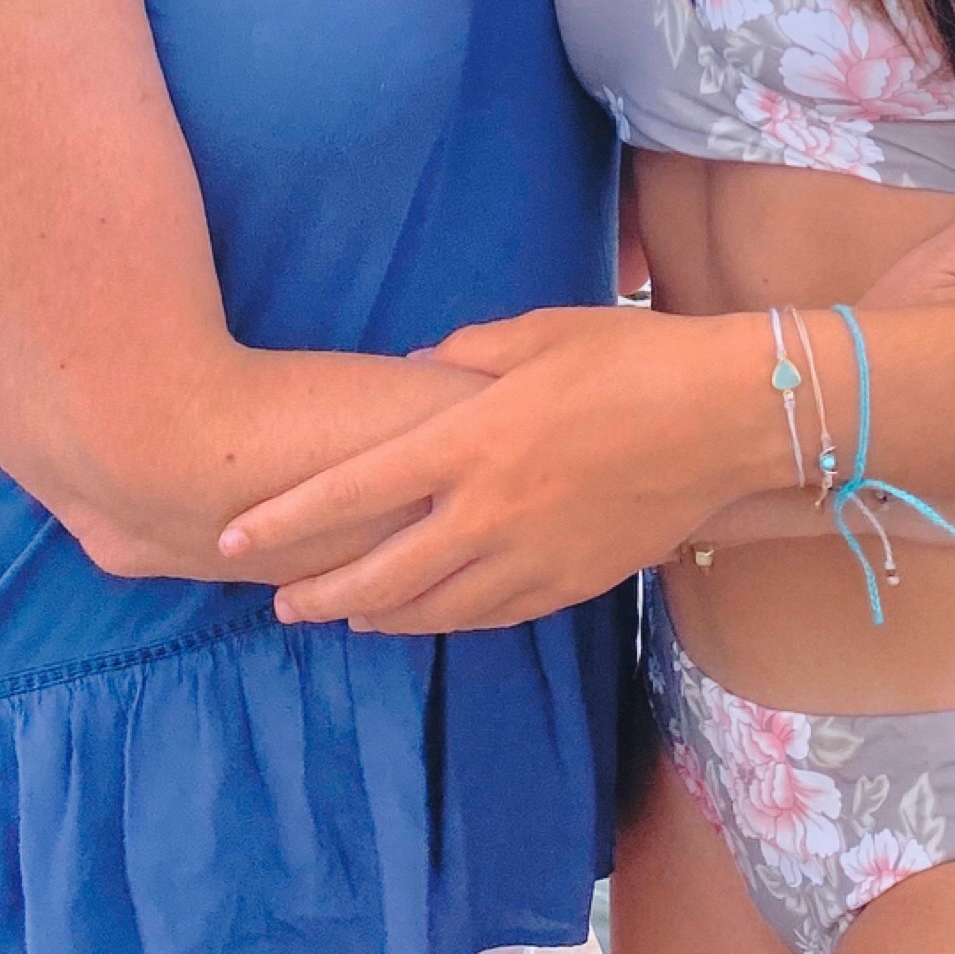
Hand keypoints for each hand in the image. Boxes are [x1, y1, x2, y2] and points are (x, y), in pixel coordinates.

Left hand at [217, 176, 954, 633]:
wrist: (722, 418)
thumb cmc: (630, 357)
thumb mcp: (537, 332)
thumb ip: (466, 355)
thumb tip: (419, 376)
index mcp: (469, 442)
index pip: (352, 493)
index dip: (284, 521)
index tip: (232, 539)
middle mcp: (488, 512)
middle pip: (378, 572)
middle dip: (317, 590)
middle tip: (273, 601)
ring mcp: (531, 558)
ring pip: (431, 608)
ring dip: (375, 614)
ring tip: (336, 613)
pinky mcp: (571, 583)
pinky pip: (490, 616)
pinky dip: (444, 621)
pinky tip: (423, 618)